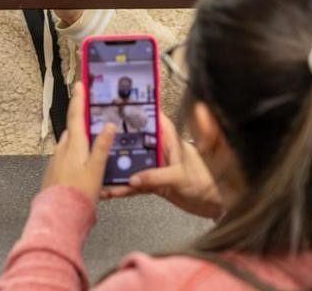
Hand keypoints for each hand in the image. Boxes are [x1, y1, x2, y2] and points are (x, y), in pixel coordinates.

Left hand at [42, 83, 115, 202]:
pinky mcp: (55, 171)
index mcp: (73, 145)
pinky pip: (67, 156)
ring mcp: (57, 160)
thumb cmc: (79, 193)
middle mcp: (62, 149)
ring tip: (94, 142)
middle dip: (82, 121)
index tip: (80, 85)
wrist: (59, 215)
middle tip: (94, 115)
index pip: (76, 116)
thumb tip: (108, 125)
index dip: (78, 99)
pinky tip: (84, 165)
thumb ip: (102, 146)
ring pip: (70, 143)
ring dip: (80, 139)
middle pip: (73, 129)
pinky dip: (76, 154)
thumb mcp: (96, 169)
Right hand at [99, 112, 222, 218]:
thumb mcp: (181, 176)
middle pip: (135, 140)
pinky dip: (124, 188)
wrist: (216, 206)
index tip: (116, 106)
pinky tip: (112, 191)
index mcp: (170, 139)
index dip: (135, 110)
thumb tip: (134, 178)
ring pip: (131, 163)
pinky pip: (135, 183)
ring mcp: (156, 166)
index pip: (151, 118)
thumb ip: (156, 177)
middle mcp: (161, 150)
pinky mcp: (155, 183)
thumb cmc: (208, 183)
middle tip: (96, 139)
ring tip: (99, 171)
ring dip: (117, 169)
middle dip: (117, 141)